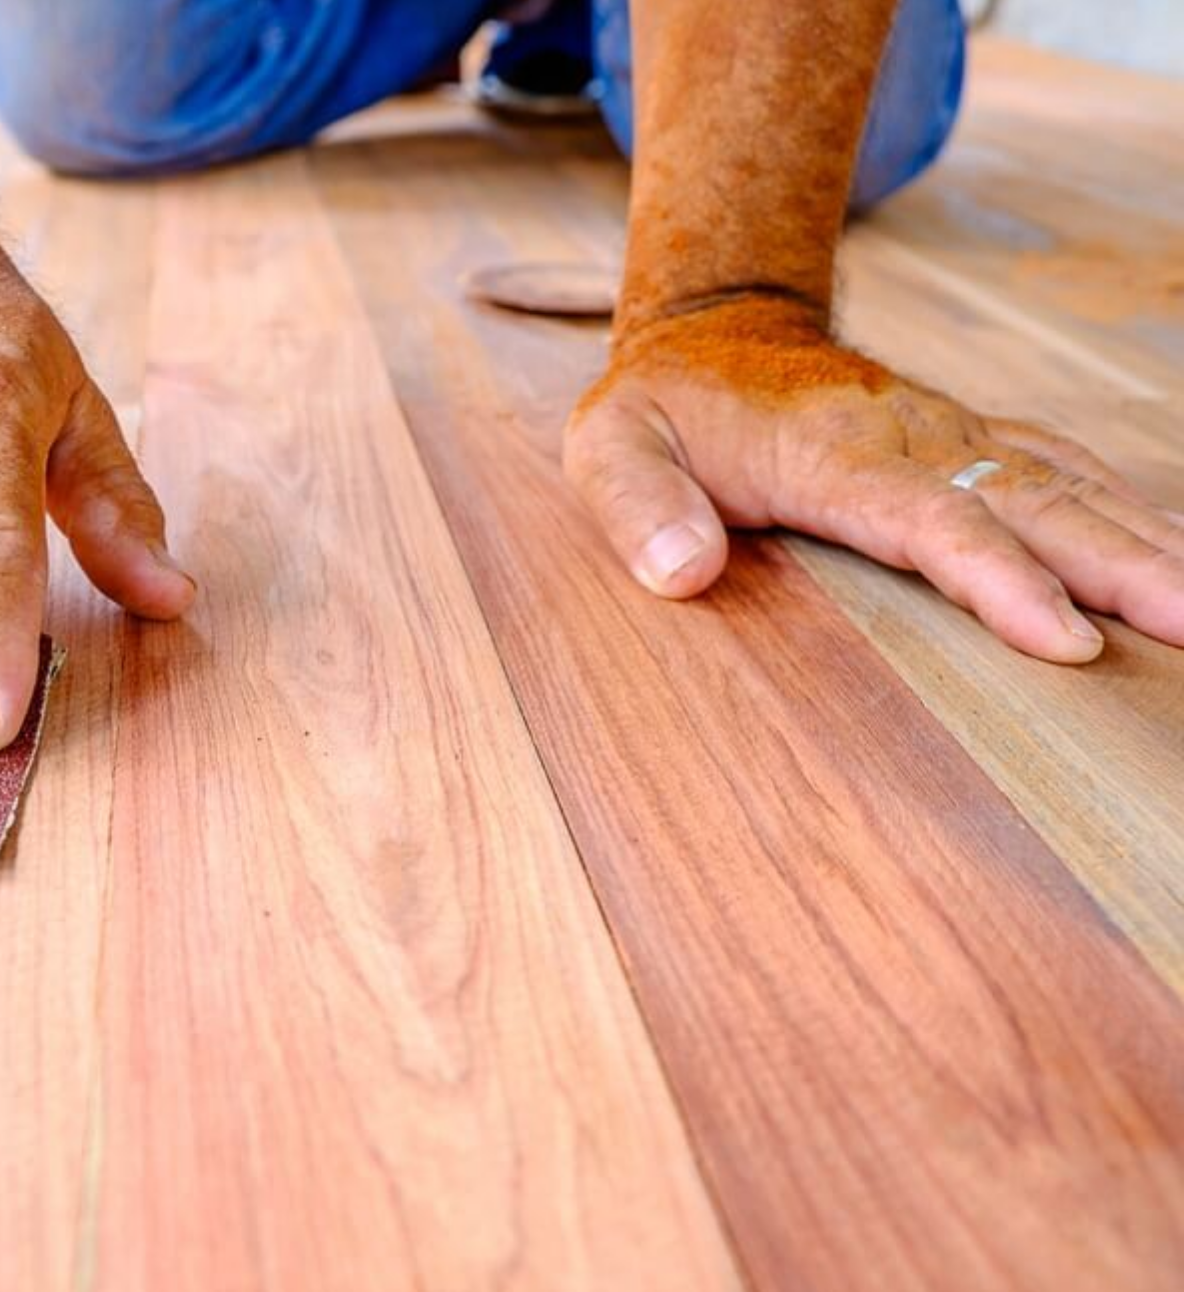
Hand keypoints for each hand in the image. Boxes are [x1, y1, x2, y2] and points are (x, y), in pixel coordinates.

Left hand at [564, 297, 1183, 661]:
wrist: (711, 324)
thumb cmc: (662, 404)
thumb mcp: (608, 447)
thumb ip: (636, 506)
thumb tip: (680, 574)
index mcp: (829, 452)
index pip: (928, 517)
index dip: (997, 577)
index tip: (1064, 639)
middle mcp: (912, 438)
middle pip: (1030, 502)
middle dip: (1120, 567)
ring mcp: (950, 435)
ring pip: (1067, 485)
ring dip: (1148, 543)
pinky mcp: (969, 440)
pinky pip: (1064, 469)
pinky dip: (1130, 509)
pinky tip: (1178, 554)